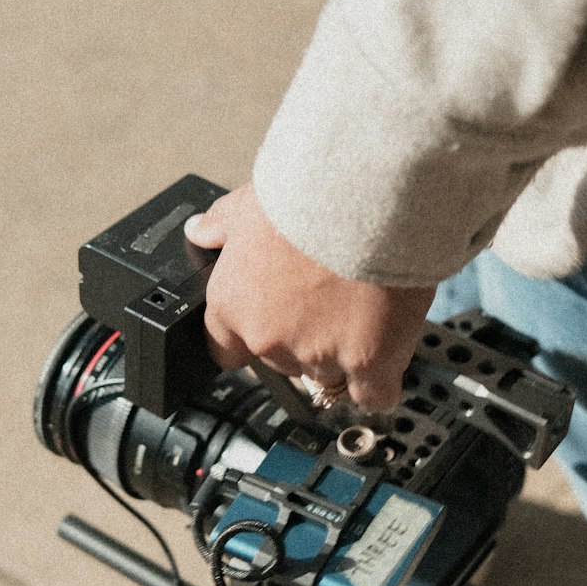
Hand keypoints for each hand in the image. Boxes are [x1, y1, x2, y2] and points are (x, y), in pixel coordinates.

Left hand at [184, 184, 435, 410]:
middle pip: (282, 363)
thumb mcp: (253, 201)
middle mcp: (268, 337)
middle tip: (330, 298)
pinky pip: (371, 395)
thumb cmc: (313, 190)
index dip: (250, 337)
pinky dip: (379, 382)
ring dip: (343, 354)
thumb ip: (224, 225)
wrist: (372, 192)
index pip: (224, 349)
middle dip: (303, 338)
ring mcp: (317, 355)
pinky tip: (385, 357)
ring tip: (364, 310)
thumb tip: (200, 231)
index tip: (271, 325)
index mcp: (232, 302)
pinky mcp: (368, 364)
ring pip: (327, 376)